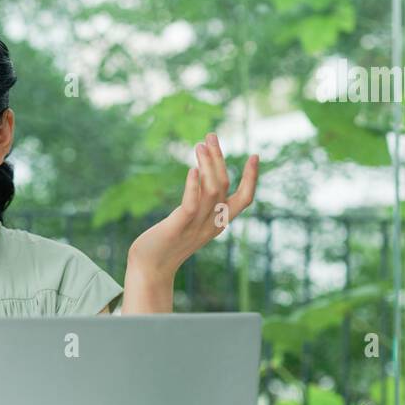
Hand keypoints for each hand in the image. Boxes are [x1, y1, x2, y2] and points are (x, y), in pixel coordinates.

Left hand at [128, 133, 259, 280]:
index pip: (244, 199)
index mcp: (218, 223)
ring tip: (200, 145)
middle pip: (224, 186)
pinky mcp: (177, 227)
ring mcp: (196, 226)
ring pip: (212, 191)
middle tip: (211, 135)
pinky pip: (191, 205)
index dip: (252, 178)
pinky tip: (192, 169)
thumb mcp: (189, 224)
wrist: (149, 270)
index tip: (255, 155)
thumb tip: (201, 180)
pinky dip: (193, 186)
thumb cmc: (166, 244)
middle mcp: (211, 224)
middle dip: (219, 158)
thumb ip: (199, 206)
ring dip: (208, 165)